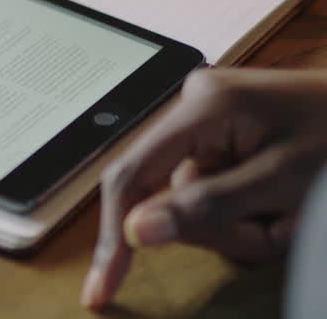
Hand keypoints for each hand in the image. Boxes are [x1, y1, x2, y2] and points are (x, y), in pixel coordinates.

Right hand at [81, 68, 326, 309]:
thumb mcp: (284, 183)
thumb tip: (135, 232)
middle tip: (275, 229)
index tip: (102, 290)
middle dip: (219, 227)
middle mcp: (195, 105)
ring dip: (242, 222)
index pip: (132, 177)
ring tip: (292, 211)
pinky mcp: (226, 131)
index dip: (114, 237)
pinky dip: (249, 208)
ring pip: (195, 198)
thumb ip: (207, 207)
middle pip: (168, 193)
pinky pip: (214, 186)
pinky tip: (285, 201)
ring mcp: (210, 117)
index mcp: (202, 107)